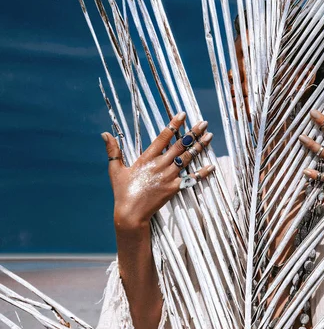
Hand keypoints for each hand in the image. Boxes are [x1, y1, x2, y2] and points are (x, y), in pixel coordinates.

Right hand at [102, 112, 214, 229]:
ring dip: (199, 147)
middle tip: (204, 123)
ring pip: (187, 158)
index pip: (163, 137)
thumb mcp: (115, 169)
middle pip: (180, 145)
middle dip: (193, 133)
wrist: (130, 213)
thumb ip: (113, 150)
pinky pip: (191, 178)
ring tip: (210, 136)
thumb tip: (105, 133)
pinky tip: (212, 165)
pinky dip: (202, 172)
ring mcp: (168, 176)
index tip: (183, 114)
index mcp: (147, 158)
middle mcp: (160, 165)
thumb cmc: (122, 191)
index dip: (174, 124)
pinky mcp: (174, 188)